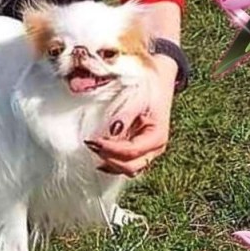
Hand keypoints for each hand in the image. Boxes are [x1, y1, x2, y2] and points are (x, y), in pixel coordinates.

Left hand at [85, 55, 176, 176]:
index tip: (92, 141)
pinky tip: (100, 153)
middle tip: (91, 145)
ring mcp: (149, 152)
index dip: (110, 149)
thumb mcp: (138, 97)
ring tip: (94, 150)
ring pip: (129, 169)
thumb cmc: (149, 87)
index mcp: (157, 136)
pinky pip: (127, 164)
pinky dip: (113, 162)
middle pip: (130, 167)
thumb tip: (112, 131)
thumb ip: (125, 116)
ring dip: (110, 163)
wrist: (158, 81)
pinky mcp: (141, 150)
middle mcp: (155, 149)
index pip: (131, 152)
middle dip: (108, 159)